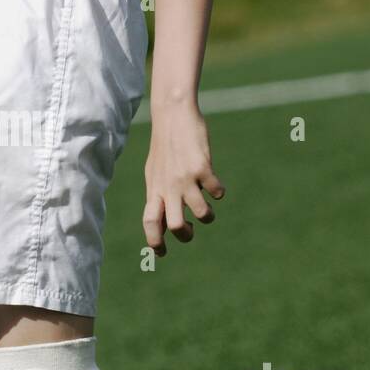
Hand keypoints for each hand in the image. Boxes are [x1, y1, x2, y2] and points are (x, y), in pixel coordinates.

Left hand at [143, 103, 224, 256]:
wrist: (172, 115)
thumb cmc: (164, 147)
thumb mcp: (154, 173)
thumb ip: (158, 196)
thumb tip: (162, 224)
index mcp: (155, 189)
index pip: (150, 222)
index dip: (155, 242)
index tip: (161, 254)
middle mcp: (168, 187)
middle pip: (176, 226)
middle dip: (186, 235)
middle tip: (191, 228)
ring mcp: (186, 178)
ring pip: (202, 212)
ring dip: (208, 215)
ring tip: (208, 207)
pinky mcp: (202, 167)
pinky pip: (216, 191)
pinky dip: (219, 192)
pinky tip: (215, 184)